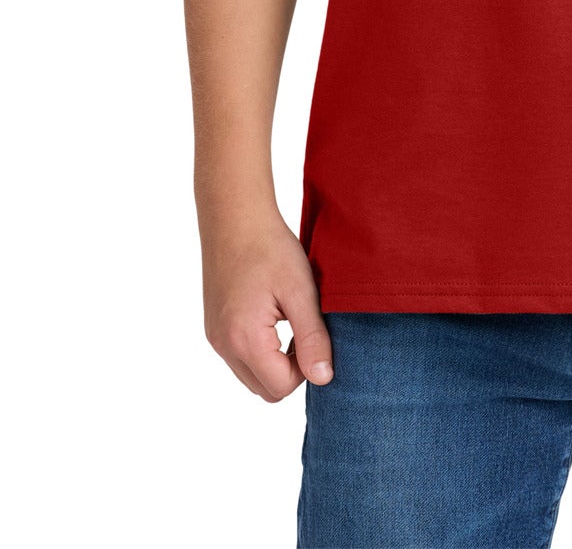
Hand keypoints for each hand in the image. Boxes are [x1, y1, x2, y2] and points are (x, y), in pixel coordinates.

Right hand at [201, 210, 333, 400]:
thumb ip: (312, 337)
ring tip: (290, 321)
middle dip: (290, 371)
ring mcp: (215, 338)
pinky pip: (239, 358)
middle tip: (306, 331)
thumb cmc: (270, 248)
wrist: (235, 216)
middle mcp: (224, 345)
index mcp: (244, 339)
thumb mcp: (301, 291)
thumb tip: (323, 378)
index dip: (306, 369)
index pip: (281, 387)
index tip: (316, 335)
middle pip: (264, 389)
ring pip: (251, 376)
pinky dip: (260, 350)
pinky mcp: (213, 328)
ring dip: (275, 362)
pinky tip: (273, 316)